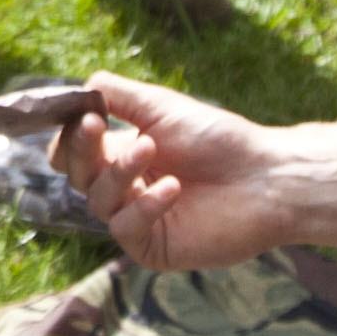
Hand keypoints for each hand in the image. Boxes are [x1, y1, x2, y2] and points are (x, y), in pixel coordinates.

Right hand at [64, 73, 336, 272]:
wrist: (266, 178)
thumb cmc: (219, 140)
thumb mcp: (163, 107)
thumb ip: (119, 95)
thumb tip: (83, 88)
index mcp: (122, 153)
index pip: (72, 152)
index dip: (70, 137)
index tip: (86, 118)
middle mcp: (124, 187)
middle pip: (77, 175)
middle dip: (84, 150)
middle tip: (99, 127)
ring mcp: (135, 219)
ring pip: (98, 201)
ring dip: (119, 172)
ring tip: (150, 149)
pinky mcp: (151, 247)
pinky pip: (126, 228)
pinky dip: (145, 205)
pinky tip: (172, 187)